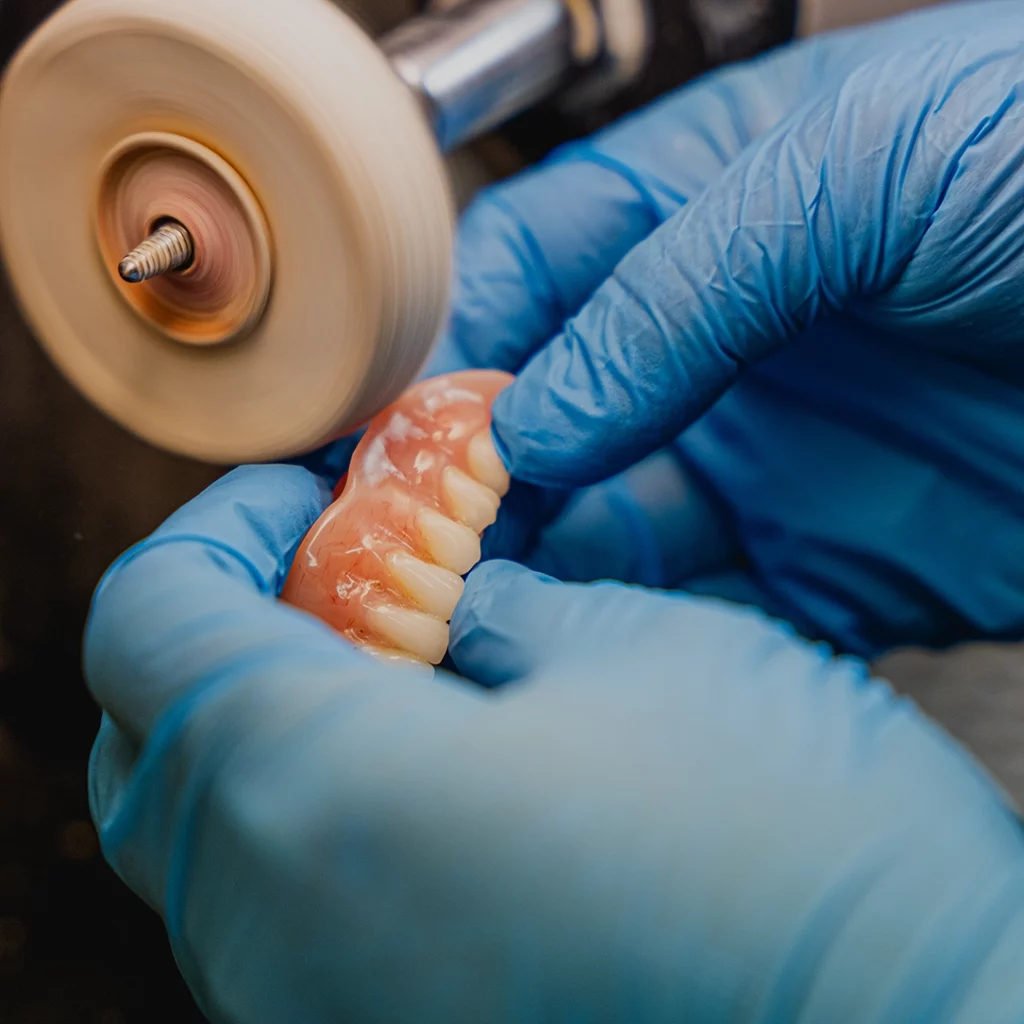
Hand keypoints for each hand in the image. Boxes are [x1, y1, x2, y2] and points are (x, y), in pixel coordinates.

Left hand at [87, 466, 1023, 1022]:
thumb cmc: (795, 849)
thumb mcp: (637, 654)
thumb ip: (494, 613)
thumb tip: (445, 609)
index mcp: (329, 794)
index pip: (148, 619)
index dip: (217, 524)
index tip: (302, 491)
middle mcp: (282, 931)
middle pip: (152, 735)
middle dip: (232, 620)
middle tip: (340, 562)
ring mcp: (319, 1012)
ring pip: (204, 834)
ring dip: (269, 716)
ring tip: (390, 651)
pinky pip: (279, 912)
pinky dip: (312, 813)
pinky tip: (427, 760)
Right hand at [413, 0, 1023, 655]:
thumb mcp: (860, 169)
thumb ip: (677, 288)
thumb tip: (540, 415)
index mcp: (705, 214)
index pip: (531, 272)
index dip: (457, 345)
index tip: (402, 428)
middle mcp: (717, 345)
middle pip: (548, 418)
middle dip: (472, 483)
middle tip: (411, 548)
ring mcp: (767, 459)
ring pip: (607, 528)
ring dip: (538, 572)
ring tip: (467, 614)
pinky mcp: (832, 564)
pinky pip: (706, 610)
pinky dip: (642, 638)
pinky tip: (589, 654)